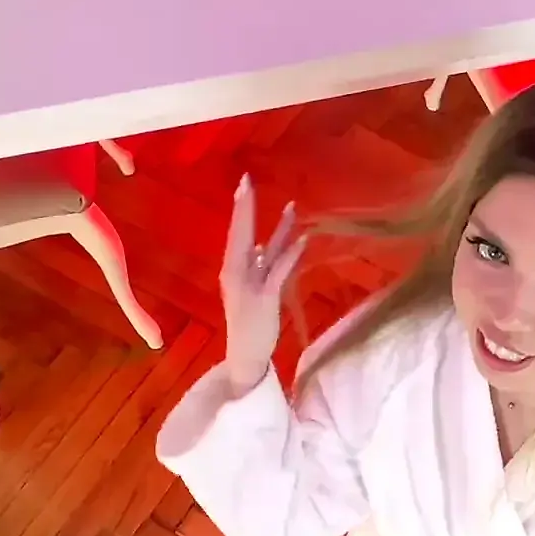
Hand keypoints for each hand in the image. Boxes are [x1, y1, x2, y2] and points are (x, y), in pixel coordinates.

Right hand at [220, 174, 306, 388]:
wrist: (244, 354)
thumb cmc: (248, 321)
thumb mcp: (248, 289)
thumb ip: (256, 266)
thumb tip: (261, 244)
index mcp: (231, 269)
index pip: (236, 233)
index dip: (241, 208)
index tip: (244, 183)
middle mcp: (236, 274)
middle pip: (241, 235)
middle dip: (245, 208)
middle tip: (246, 181)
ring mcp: (249, 287)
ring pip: (262, 250)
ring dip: (279, 227)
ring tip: (292, 205)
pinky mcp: (265, 300)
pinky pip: (279, 273)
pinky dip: (291, 255)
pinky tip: (303, 239)